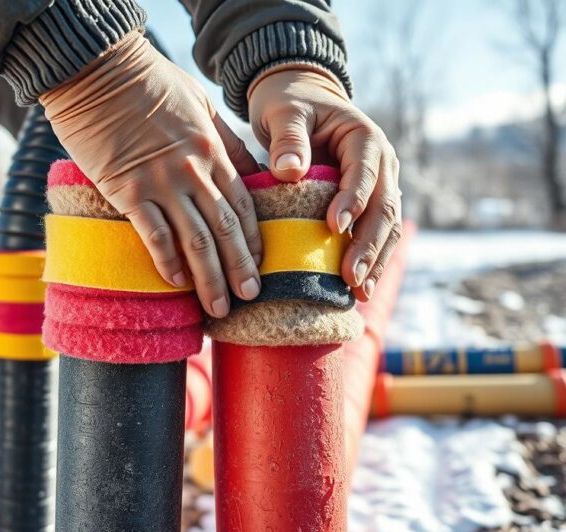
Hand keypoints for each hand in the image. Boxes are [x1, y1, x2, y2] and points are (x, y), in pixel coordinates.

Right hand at [41, 32, 262, 317]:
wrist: (100, 70)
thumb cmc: (148, 81)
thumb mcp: (199, 103)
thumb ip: (224, 138)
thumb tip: (249, 167)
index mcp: (212, 151)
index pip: (242, 205)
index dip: (253, 241)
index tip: (259, 266)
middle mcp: (193, 172)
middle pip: (225, 230)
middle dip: (239, 269)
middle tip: (249, 298)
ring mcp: (161, 183)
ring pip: (195, 241)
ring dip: (209, 278)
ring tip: (218, 307)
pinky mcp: (128, 190)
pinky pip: (154, 234)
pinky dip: (166, 262)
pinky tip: (174, 283)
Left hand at [247, 67, 401, 301]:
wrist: (299, 100)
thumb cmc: (289, 104)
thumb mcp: (284, 111)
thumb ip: (288, 138)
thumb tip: (288, 171)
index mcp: (364, 138)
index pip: (364, 173)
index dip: (353, 201)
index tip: (334, 228)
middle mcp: (381, 163)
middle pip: (384, 207)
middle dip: (369, 244)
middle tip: (350, 276)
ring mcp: (380, 185)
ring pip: (387, 226)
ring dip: (375, 260)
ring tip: (358, 292)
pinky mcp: (369, 202)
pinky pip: (375, 233)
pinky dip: (370, 260)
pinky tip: (358, 289)